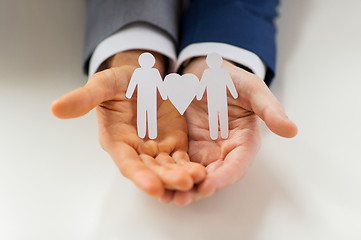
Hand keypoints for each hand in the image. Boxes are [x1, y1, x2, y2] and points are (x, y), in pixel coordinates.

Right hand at [51, 50, 205, 199]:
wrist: (143, 78)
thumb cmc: (120, 81)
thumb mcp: (104, 84)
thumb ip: (85, 97)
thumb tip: (56, 108)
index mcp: (116, 140)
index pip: (127, 162)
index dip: (138, 175)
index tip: (152, 187)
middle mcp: (136, 150)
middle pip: (150, 170)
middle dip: (165, 179)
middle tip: (183, 184)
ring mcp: (155, 148)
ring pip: (167, 168)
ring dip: (181, 176)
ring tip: (197, 179)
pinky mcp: (173, 144)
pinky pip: (182, 159)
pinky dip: (190, 166)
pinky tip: (202, 171)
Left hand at [167, 57, 297, 204]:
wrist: (203, 72)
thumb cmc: (230, 78)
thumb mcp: (251, 88)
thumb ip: (269, 108)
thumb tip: (292, 130)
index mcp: (243, 141)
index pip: (236, 165)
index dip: (224, 177)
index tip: (209, 185)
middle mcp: (223, 151)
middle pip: (212, 176)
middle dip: (197, 189)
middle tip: (181, 198)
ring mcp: (202, 150)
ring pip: (192, 174)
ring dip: (180, 186)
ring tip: (164, 196)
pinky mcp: (184, 146)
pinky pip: (176, 162)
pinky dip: (167, 172)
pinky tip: (153, 179)